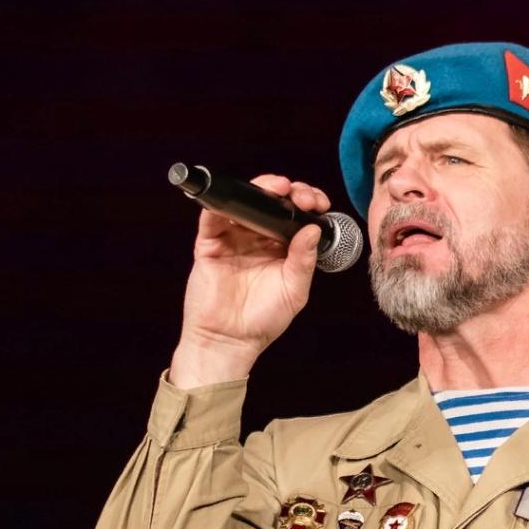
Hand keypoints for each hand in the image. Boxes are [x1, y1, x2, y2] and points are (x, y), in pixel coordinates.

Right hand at [169, 174, 334, 385]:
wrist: (229, 340)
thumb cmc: (263, 320)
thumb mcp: (294, 291)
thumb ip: (304, 261)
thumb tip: (313, 229)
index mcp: (282, 248)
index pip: (296, 215)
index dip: (308, 202)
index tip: (318, 202)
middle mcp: (258, 239)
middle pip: (272, 203)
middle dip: (290, 192)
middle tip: (301, 194)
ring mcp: (233, 239)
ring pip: (245, 203)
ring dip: (262, 189)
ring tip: (278, 188)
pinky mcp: (209, 244)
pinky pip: (212, 218)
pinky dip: (221, 204)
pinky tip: (238, 199)